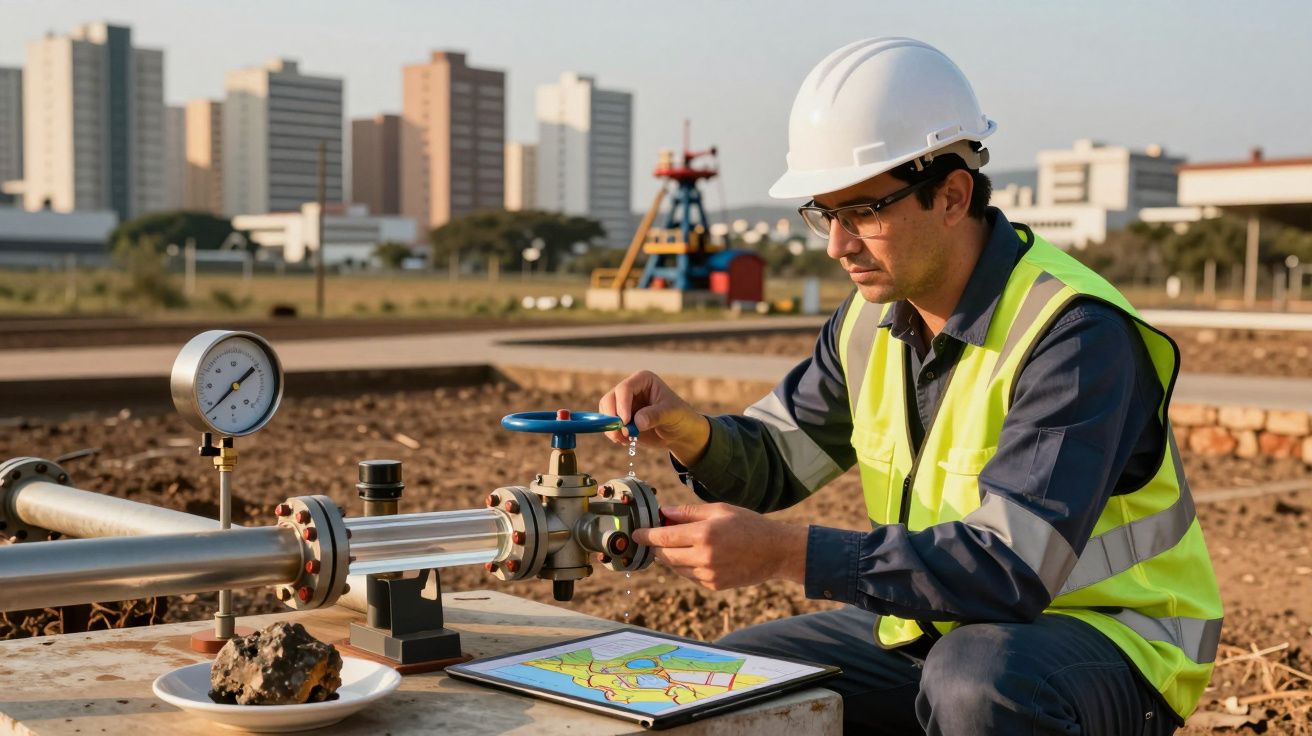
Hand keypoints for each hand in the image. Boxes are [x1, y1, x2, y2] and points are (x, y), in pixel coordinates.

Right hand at [599, 370, 710, 465]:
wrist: (681, 433)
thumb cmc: (680, 417)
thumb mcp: (672, 414)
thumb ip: (655, 416)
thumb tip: (637, 422)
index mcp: (643, 380)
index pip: (624, 388)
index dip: (621, 405)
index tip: (626, 422)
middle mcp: (630, 390)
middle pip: (610, 399)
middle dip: (612, 418)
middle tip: (621, 433)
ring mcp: (624, 405)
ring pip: (606, 413)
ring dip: (611, 428)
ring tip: (625, 439)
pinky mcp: (622, 419)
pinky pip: (609, 426)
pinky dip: (614, 434)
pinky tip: (626, 441)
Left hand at [631, 504, 808, 589]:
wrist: (775, 551)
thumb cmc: (748, 524)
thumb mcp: (719, 510)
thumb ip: (688, 512)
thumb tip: (663, 513)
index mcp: (704, 534)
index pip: (664, 537)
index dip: (646, 535)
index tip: (635, 533)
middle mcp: (704, 556)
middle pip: (665, 555)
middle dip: (655, 547)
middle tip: (652, 538)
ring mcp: (708, 574)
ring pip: (676, 567)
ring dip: (669, 557)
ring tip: (675, 544)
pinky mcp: (713, 585)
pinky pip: (689, 576)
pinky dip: (685, 566)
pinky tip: (693, 555)